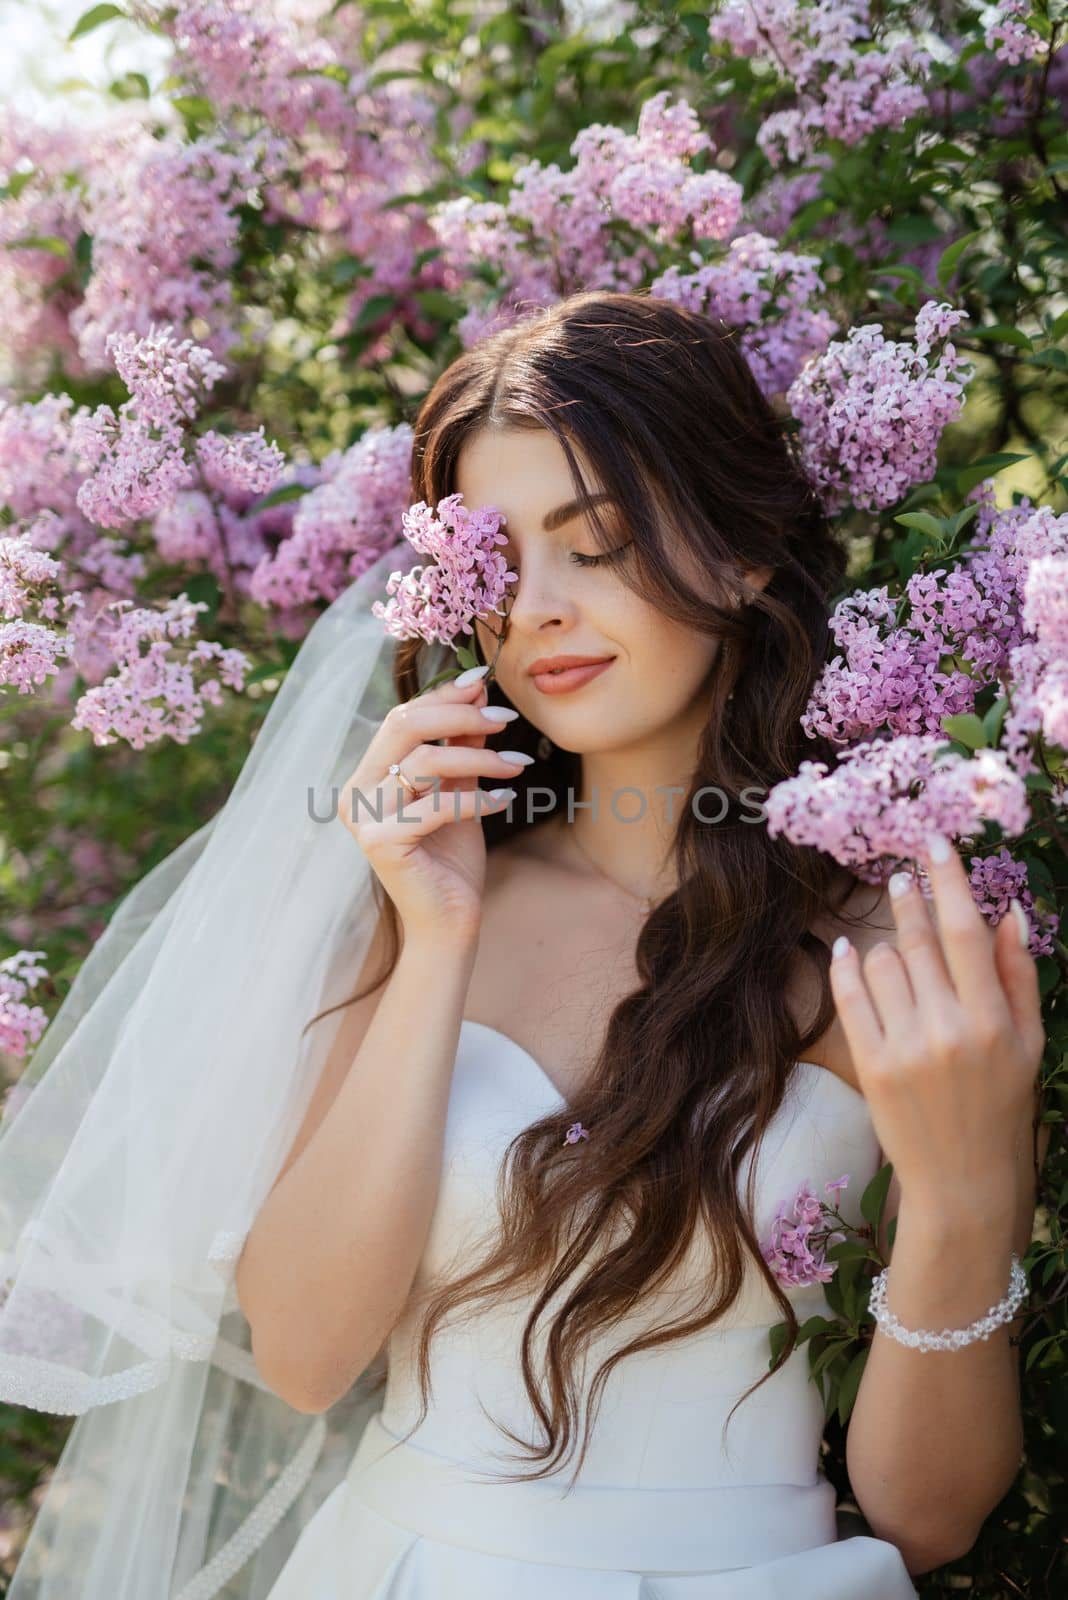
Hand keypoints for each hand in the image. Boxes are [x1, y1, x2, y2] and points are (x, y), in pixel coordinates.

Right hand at [338, 668, 530, 941]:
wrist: (448, 922)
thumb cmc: (451, 857)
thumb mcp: (459, 790)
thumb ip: (462, 747)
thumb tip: (477, 695)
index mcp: (367, 775)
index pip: (401, 718)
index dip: (443, 696)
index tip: (485, 683)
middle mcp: (354, 792)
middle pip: (405, 727)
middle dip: (460, 717)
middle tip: (505, 719)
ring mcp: (363, 818)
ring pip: (424, 763)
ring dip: (479, 758)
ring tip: (517, 765)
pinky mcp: (380, 843)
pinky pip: (436, 806)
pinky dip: (476, 800)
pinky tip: (503, 802)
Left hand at [828, 835, 1045, 1211]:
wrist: (961, 1177)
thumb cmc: (1000, 1103)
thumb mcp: (1029, 1042)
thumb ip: (1018, 975)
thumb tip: (1011, 911)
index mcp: (993, 1019)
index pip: (966, 931)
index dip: (949, 881)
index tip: (935, 843)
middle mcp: (949, 1028)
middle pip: (918, 940)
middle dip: (909, 899)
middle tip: (901, 876)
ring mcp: (906, 1047)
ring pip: (882, 963)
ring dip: (888, 949)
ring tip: (900, 962)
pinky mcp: (871, 1065)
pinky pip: (850, 996)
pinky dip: (847, 968)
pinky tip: (848, 953)